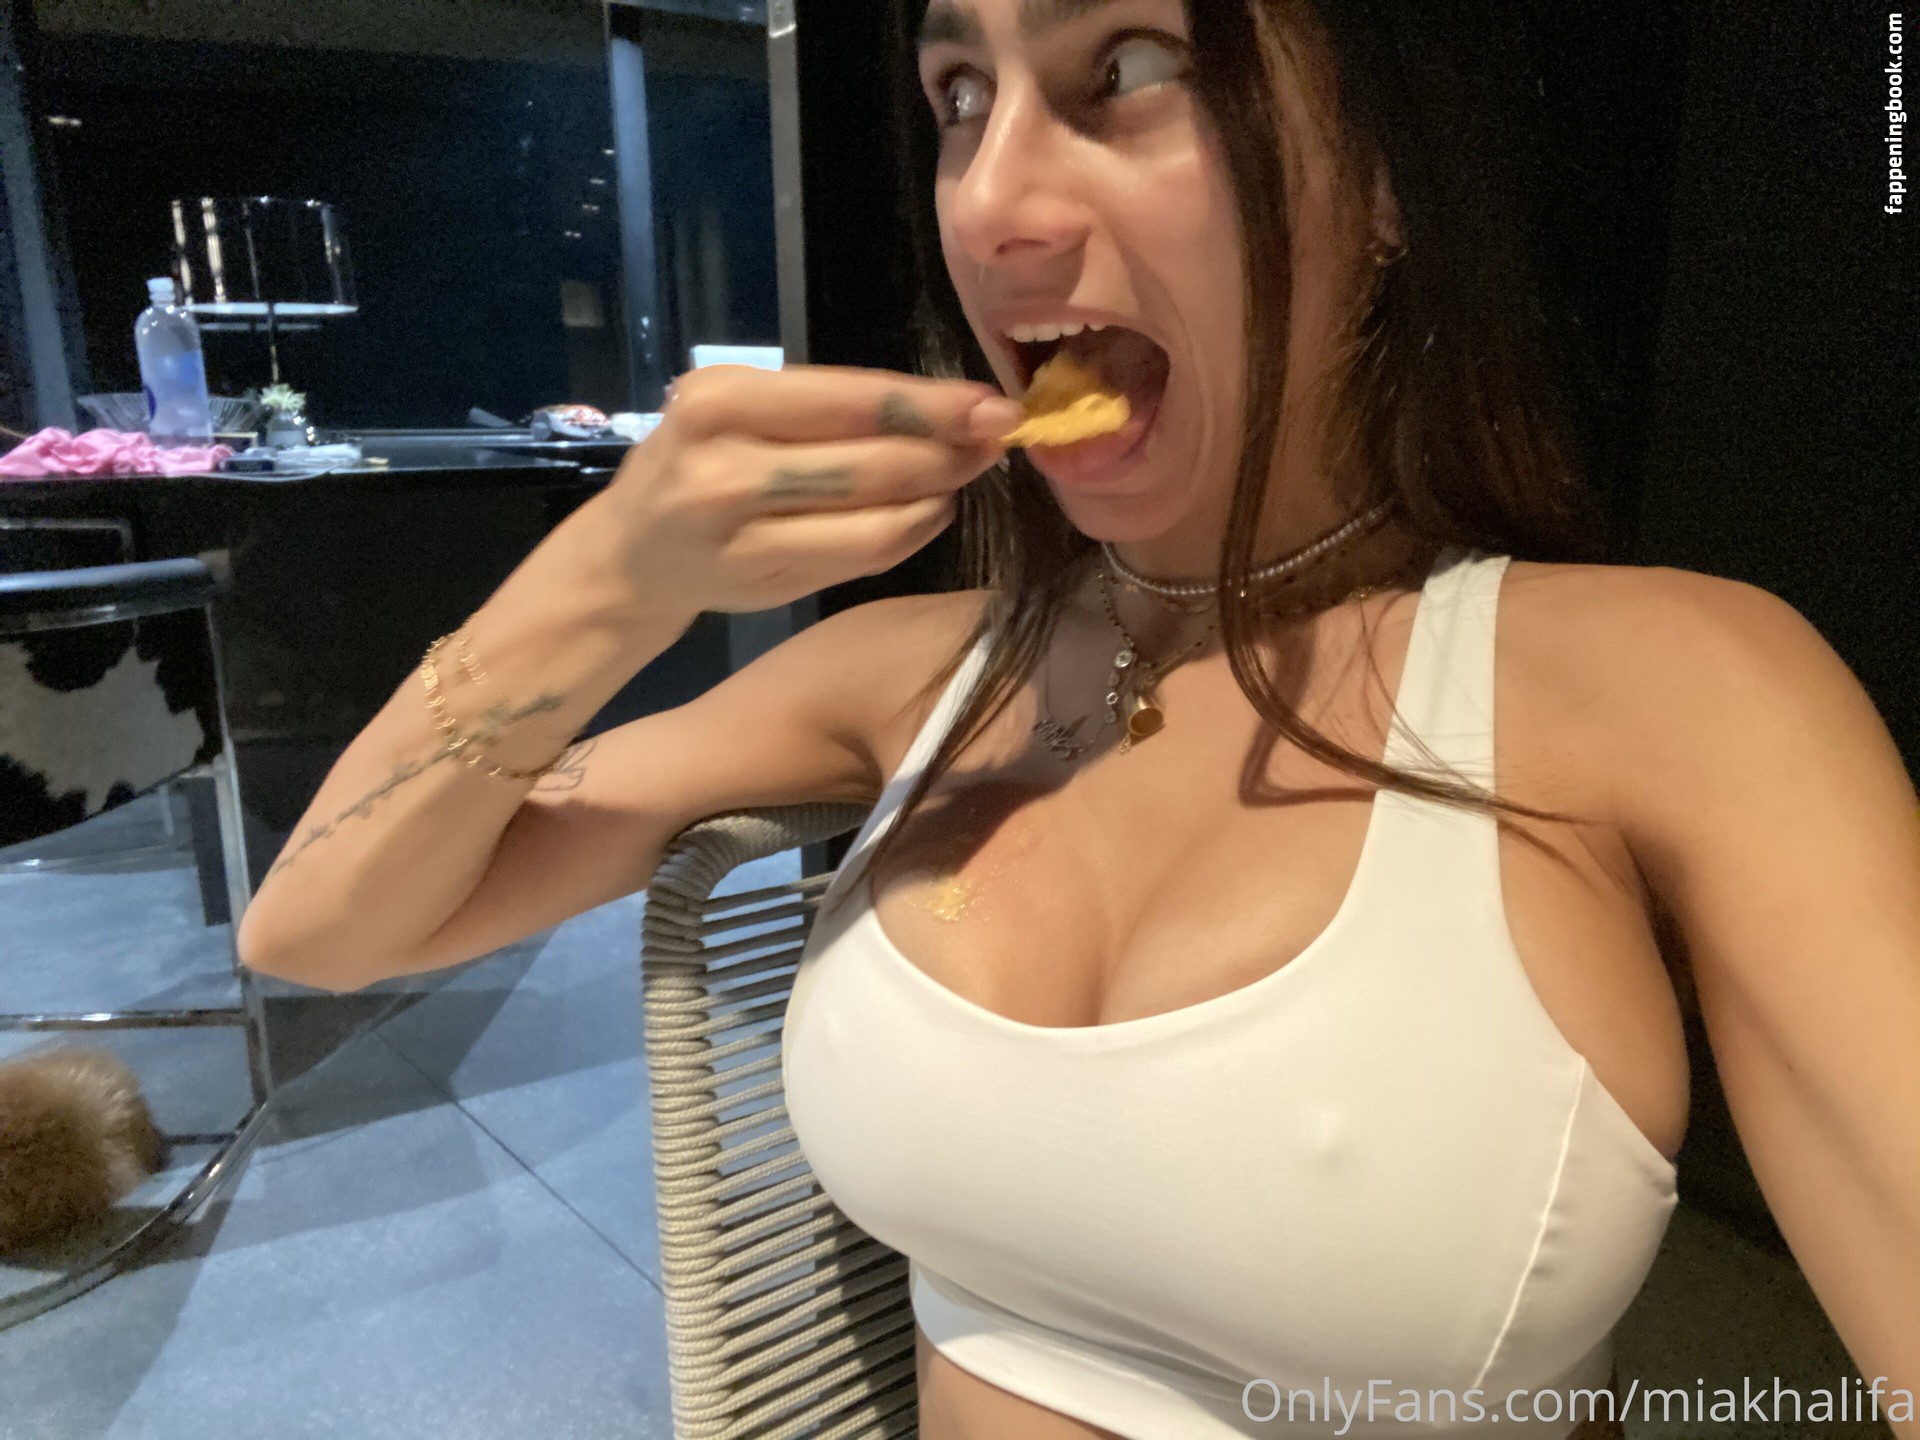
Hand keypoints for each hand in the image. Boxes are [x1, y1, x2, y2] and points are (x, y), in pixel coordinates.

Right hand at [601, 365, 1024, 614]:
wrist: (632, 552)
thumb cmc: (700, 462)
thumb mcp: (742, 411)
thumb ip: (831, 408)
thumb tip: (953, 411)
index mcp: (722, 400)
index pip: (853, 400)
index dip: (934, 407)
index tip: (994, 406)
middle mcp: (724, 465)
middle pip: (872, 462)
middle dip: (949, 453)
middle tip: (995, 442)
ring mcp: (741, 533)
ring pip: (875, 519)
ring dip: (936, 497)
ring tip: (961, 477)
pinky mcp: (763, 583)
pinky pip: (862, 558)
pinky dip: (909, 534)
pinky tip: (923, 515)